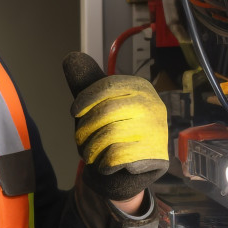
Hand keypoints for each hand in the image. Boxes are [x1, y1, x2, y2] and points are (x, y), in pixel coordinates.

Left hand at [62, 51, 168, 201]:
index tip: (74, 112)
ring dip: (91, 149)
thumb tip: (71, 56)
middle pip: (105, 111)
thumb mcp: (98, 104)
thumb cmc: (111, 130)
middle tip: (80, 140)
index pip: (107, 86)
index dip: (85, 100)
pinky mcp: (155, 154)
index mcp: (140, 87)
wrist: (127, 171)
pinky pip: (116, 155)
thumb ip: (86, 83)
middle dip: (85, 129)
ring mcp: (157, 130)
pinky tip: (104, 165)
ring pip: (109, 135)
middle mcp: (153, 105)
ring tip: (90, 153)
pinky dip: (102, 163)